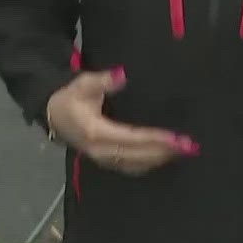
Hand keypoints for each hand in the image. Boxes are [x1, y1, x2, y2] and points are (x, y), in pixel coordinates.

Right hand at [45, 68, 198, 175]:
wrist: (53, 115)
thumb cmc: (71, 98)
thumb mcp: (83, 84)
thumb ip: (103, 80)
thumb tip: (122, 75)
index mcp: (96, 132)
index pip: (131, 138)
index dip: (154, 139)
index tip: (176, 138)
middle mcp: (100, 150)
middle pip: (137, 155)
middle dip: (163, 151)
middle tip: (189, 146)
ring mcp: (102, 159)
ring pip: (135, 164)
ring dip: (159, 159)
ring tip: (182, 152)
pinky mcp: (105, 161)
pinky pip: (130, 167)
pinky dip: (149, 164)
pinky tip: (164, 158)